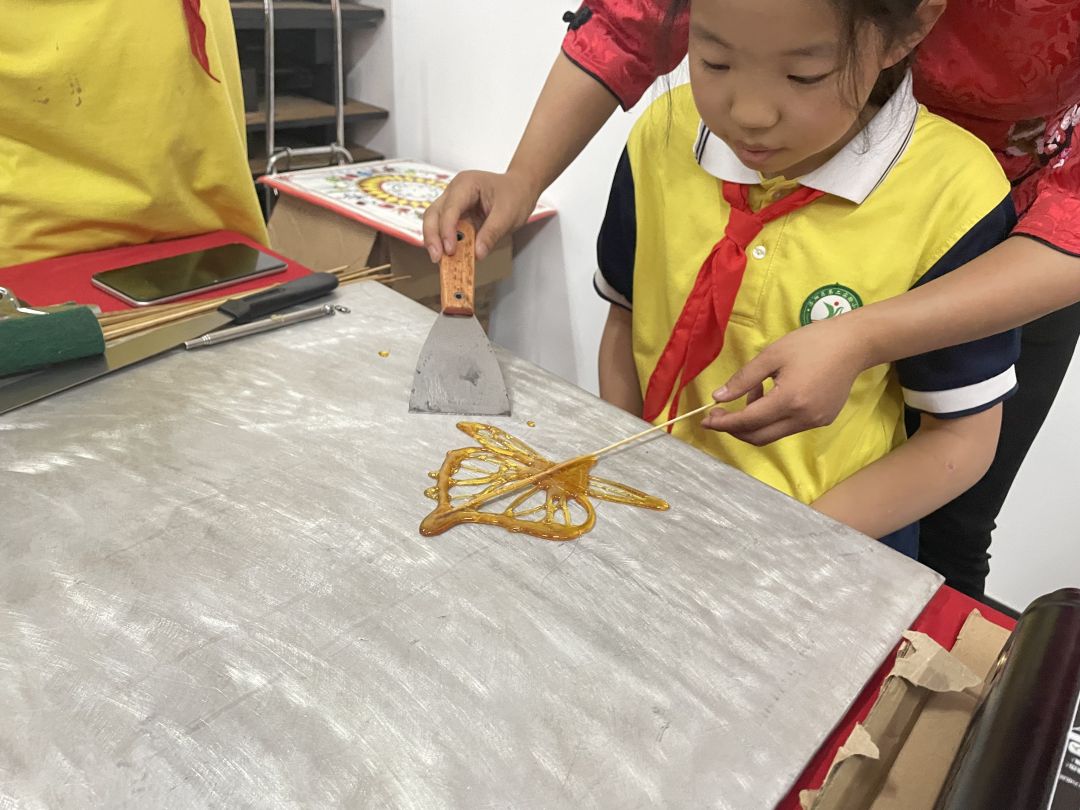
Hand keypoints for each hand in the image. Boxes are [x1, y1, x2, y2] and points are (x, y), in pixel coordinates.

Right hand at [422, 170, 539, 262]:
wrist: (520, 190)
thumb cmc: (515, 196)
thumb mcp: (508, 215)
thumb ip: (491, 233)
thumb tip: (477, 254)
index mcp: (466, 184)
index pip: (450, 208)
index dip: (447, 230)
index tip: (450, 250)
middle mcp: (454, 192)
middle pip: (433, 213)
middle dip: (432, 236)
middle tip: (437, 258)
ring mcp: (452, 203)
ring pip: (433, 221)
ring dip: (434, 241)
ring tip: (440, 260)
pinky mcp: (455, 216)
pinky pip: (444, 229)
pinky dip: (445, 243)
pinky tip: (448, 257)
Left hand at [701, 317, 870, 444]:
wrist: (854, 343)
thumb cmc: (811, 343)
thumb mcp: (771, 355)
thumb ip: (743, 379)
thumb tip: (718, 398)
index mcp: (790, 400)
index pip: (748, 421)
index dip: (724, 423)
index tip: (706, 419)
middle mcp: (804, 418)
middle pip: (759, 437)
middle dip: (735, 428)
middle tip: (719, 413)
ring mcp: (815, 422)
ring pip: (773, 433)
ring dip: (755, 420)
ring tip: (755, 390)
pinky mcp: (823, 420)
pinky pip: (789, 427)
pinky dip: (773, 417)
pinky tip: (773, 394)